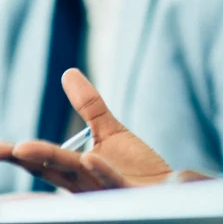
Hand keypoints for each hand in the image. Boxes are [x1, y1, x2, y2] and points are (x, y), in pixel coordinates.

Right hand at [0, 69, 193, 191]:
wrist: (164, 190)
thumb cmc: (132, 167)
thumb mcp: (109, 130)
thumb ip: (89, 105)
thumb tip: (68, 72)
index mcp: (75, 171)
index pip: (41, 161)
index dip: (17, 153)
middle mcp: (83, 183)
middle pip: (50, 168)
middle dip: (26, 157)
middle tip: (5, 147)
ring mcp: (102, 190)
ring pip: (74, 174)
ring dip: (51, 161)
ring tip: (24, 147)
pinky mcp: (127, 192)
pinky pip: (111, 181)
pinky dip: (101, 172)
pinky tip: (89, 159)